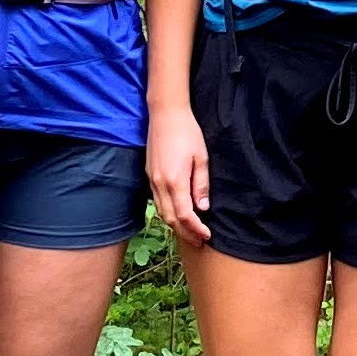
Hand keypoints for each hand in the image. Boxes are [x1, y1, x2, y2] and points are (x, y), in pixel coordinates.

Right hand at [147, 103, 211, 247]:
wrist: (165, 114)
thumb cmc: (187, 132)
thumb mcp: (201, 158)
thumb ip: (201, 184)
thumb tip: (203, 207)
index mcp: (174, 181)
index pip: (185, 215)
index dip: (196, 229)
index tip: (207, 235)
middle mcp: (159, 184)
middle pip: (170, 218)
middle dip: (185, 233)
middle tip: (199, 241)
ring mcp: (152, 180)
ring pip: (161, 212)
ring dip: (175, 225)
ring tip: (190, 232)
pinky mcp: (149, 175)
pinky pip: (157, 201)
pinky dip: (168, 212)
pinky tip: (178, 214)